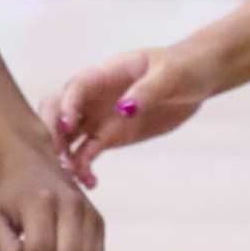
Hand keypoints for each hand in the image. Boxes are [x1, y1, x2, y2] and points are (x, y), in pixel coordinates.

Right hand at [41, 43, 218, 188]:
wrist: (196, 80)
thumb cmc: (181, 68)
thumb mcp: (169, 75)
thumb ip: (147, 90)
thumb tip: (124, 108)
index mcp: (104, 74)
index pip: (75, 88)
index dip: (67, 105)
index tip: (67, 125)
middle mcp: (93, 97)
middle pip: (58, 112)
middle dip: (53, 133)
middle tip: (60, 156)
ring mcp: (98, 117)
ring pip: (68, 137)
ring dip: (65, 155)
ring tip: (73, 176)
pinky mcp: (109, 137)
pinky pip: (87, 153)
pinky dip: (83, 167)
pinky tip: (89, 182)